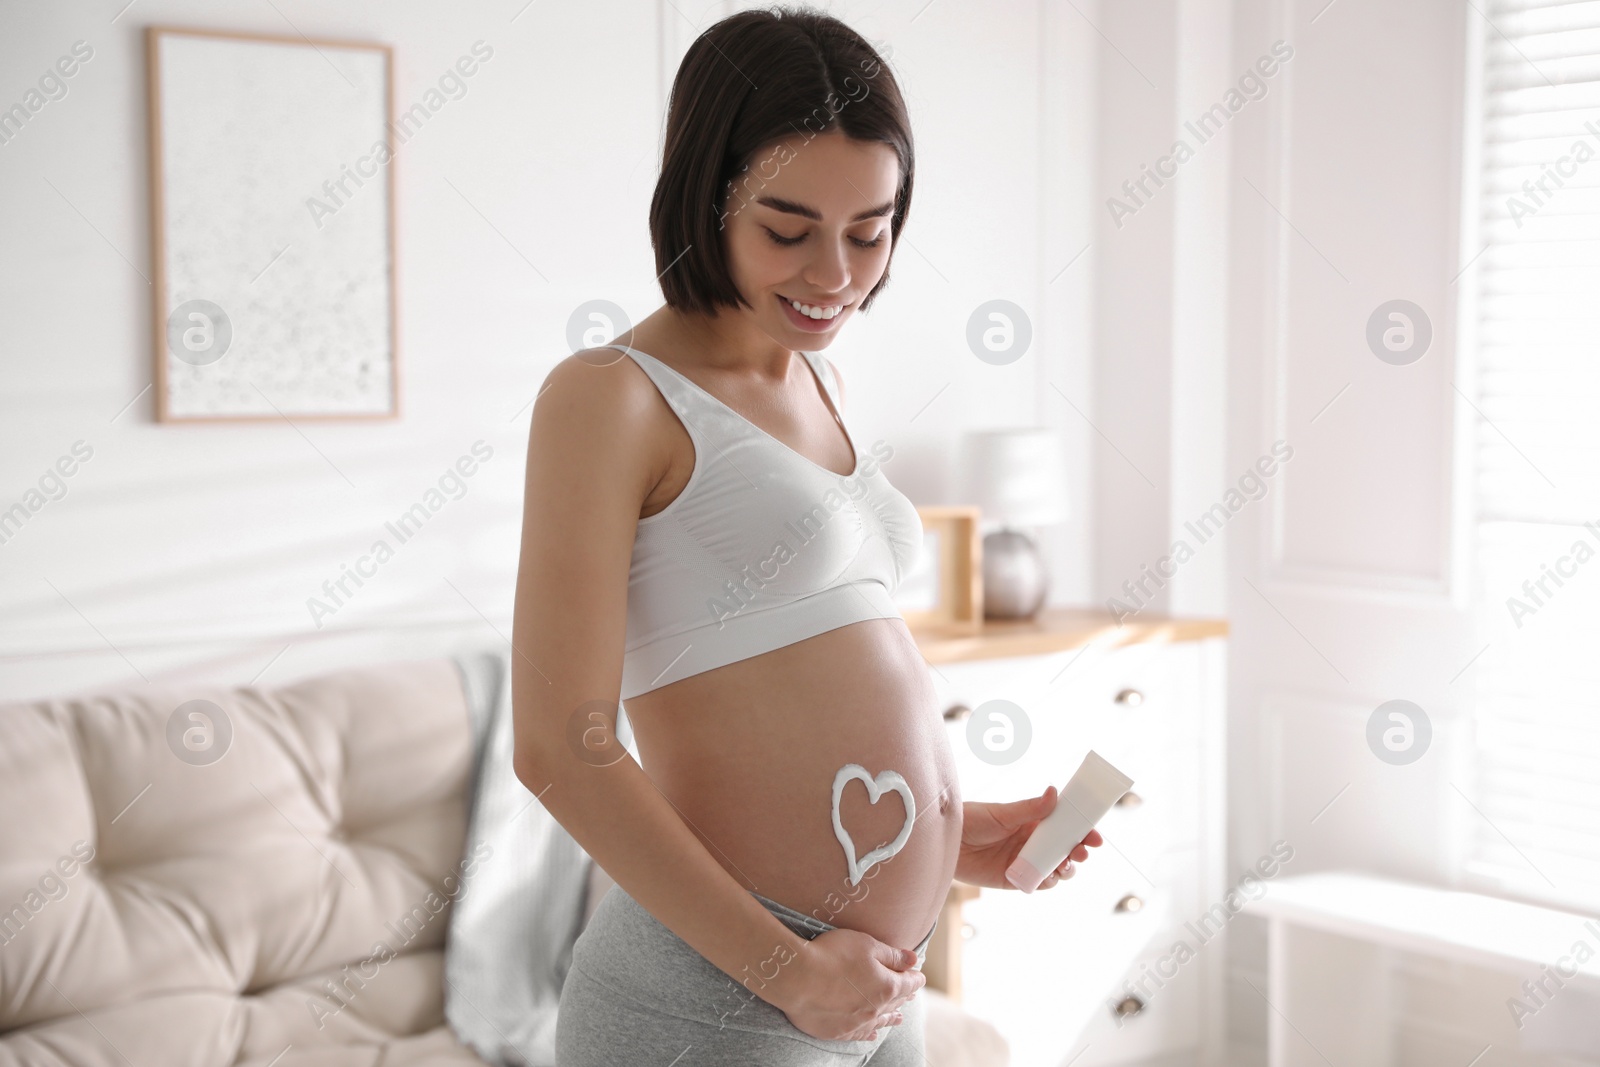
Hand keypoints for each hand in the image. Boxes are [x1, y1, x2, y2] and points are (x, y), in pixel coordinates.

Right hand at [767, 926, 925, 1041]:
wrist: (797, 977)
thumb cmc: (832, 955)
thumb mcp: (866, 945)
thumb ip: (892, 955)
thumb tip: (913, 960)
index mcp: (887, 986)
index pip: (909, 983)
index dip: (914, 976)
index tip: (918, 974)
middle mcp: (876, 1009)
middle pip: (895, 1002)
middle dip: (903, 995)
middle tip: (909, 992)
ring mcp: (857, 1022)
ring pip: (880, 1021)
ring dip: (891, 1017)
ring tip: (899, 1017)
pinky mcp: (838, 1031)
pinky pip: (860, 1035)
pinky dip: (870, 1033)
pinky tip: (874, 1033)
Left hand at [955, 787, 1102, 889]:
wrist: (947, 842)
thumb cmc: (972, 820)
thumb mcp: (1003, 813)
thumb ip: (1030, 808)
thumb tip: (1054, 792)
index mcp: (1034, 822)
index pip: (1066, 826)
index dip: (1083, 831)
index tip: (1096, 836)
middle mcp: (1033, 842)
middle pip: (1066, 849)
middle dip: (1079, 852)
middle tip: (1082, 851)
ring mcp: (1026, 861)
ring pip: (1056, 869)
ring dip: (1066, 869)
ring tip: (1064, 865)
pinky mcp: (1015, 879)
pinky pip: (1038, 883)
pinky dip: (1048, 882)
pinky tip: (1049, 877)